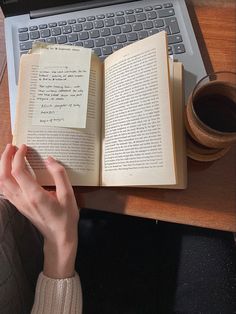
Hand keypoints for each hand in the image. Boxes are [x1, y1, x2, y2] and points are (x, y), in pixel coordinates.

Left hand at [0, 144, 79, 277]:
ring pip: (1, 183)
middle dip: (5, 158)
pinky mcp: (18, 206)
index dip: (18, 156)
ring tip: (9, 155)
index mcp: (34, 195)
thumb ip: (59, 175)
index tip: (25, 147)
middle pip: (4, 176)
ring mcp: (18, 204)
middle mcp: (22, 199)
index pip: (18, 171)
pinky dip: (3, 177)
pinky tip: (9, 171)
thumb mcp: (68, 195)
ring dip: (2, 167)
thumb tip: (49, 159)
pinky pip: (4, 190)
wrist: (59, 237)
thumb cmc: (65, 217)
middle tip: (12, 146)